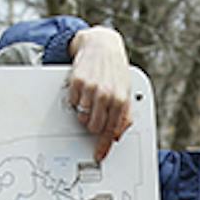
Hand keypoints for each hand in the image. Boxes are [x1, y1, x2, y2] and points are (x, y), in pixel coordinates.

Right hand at [65, 26, 133, 161]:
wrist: (102, 45)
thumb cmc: (115, 70)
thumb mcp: (126, 92)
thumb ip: (124, 115)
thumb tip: (117, 135)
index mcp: (121, 100)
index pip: (111, 131)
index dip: (104, 146)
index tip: (99, 154)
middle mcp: (106, 95)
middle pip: (95, 128)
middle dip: (94, 125)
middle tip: (96, 114)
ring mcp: (91, 88)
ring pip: (83, 118)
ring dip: (85, 113)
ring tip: (91, 100)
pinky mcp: (77, 82)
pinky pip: (73, 104)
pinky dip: (77, 101)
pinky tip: (84, 91)